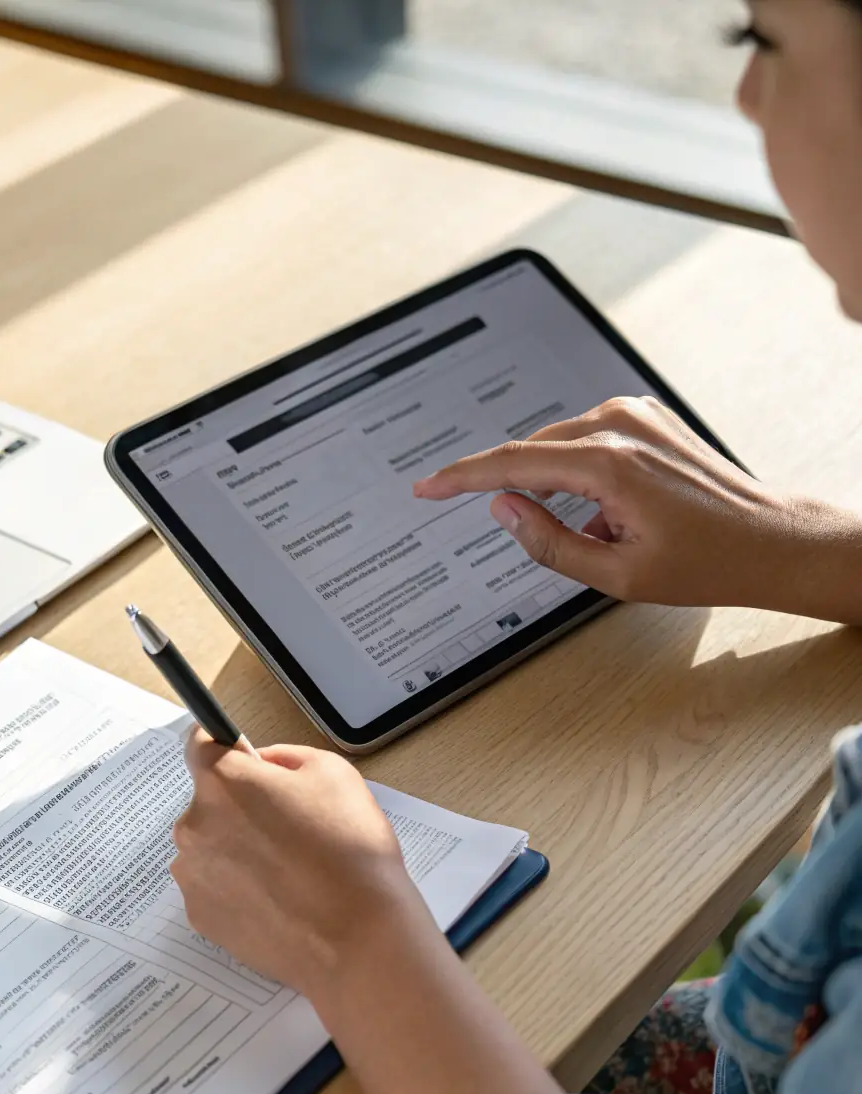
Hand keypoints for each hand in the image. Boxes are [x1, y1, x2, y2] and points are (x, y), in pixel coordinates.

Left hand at [171, 731, 435, 999]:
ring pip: (211, 847)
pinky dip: (239, 889)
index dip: (226, 749)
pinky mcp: (202, 918)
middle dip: (241, 807)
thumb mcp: (333, 773)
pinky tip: (280, 899)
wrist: (357, 937)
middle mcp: (193, 826)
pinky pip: (215, 889)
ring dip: (238, 850)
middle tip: (289, 827)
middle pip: (210, 802)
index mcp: (223, 782)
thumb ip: (286, 756)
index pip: (200, 744)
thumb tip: (264, 764)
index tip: (245, 761)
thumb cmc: (350, 852)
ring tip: (289, 871)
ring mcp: (193, 877)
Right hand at [414, 396, 861, 621]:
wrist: (768, 539)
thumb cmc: (705, 562)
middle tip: (555, 537)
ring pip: (558, 447)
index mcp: (609, 465)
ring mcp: (634, 414)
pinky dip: (583, 475)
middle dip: (524, 494)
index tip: (427, 487)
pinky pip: (587, 440)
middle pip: (533, 452)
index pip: (511, 464)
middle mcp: (620, 425)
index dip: (461, 478)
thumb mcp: (615, 575)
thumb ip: (548, 543)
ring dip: (561, 488)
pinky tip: (618, 513)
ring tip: (610, 534)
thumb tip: (504, 509)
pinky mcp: (645, 416)